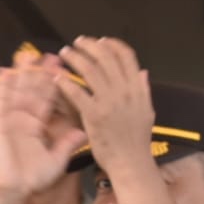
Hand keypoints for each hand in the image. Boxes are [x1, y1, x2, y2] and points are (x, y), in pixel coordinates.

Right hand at [0, 52, 85, 196]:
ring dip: (20, 73)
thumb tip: (84, 131)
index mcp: (35, 125)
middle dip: (39, 72)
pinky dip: (0, 87)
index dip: (53, 83)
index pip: (46, 99)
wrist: (12, 190)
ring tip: (26, 55)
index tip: (61, 67)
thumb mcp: (57, 160)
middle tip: (48, 54)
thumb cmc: (31, 179)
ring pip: (15, 91)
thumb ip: (68, 143)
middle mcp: (21, 119)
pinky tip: (4, 71)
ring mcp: (7, 120)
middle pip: (31, 90)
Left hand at [57, 36, 155, 179]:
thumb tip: (143, 72)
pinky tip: (57, 78)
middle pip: (107, 58)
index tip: (100, 41)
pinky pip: (78, 93)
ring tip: (64, 53)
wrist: (131, 162)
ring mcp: (110, 102)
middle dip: (90, 46)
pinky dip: (66, 83)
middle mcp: (125, 91)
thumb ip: (143, 90)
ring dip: (76, 58)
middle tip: (77, 42)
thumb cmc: (135, 140)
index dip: (112, 45)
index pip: (126, 56)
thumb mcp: (146, 111)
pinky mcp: (94, 115)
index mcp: (137, 87)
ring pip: (91, 71)